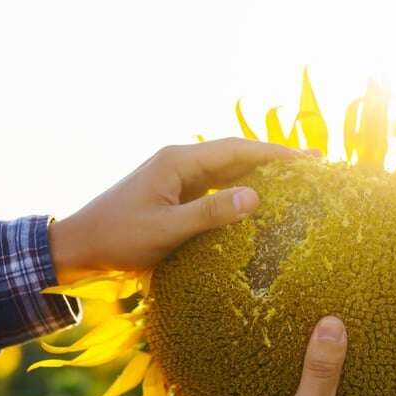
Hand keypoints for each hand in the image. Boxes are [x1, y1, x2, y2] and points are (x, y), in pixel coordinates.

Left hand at [48, 138, 302, 279]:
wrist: (79, 245)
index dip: (276, 153)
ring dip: (260, 174)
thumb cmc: (118, 238)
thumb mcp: (165, 231)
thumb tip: (255, 197)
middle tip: (316, 167)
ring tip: (297, 183)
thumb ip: (209, 214)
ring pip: (227, 170)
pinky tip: (259, 202)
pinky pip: (215, 187)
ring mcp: (176, 178)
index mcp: (177, 161)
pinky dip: (240, 190)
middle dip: (275, 160)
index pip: (237, 150)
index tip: (311, 160)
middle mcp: (179, 162)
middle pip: (237, 155)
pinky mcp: (174, 194)